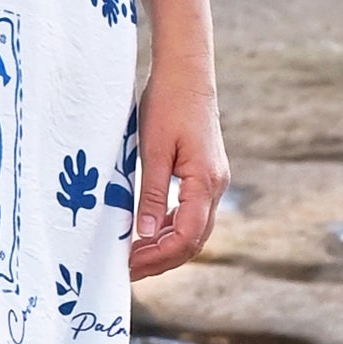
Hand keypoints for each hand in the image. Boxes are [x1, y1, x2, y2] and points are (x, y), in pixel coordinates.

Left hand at [129, 67, 227, 280]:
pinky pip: (190, 213)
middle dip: (162, 260)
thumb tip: (144, 234)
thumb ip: (151, 193)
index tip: (129, 265)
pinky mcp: (204, 175)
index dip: (157, 257)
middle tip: (128, 270)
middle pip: (193, 240)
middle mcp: (215, 186)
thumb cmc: (167, 104)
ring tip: (134, 256)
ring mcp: (212, 181)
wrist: (186, 73)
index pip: (186, 237)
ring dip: (166, 247)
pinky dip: (169, 228)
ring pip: (193, 229)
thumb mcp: (153, 149)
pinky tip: (147, 232)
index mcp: (205, 182)